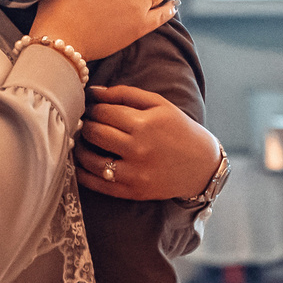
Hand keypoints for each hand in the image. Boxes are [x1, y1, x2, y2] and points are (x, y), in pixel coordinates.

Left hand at [78, 84, 220, 200]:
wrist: (202, 165)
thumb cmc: (179, 129)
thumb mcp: (159, 104)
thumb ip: (125, 94)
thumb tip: (93, 91)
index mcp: (145, 124)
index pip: (104, 112)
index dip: (92, 108)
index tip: (90, 108)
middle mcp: (138, 149)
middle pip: (95, 133)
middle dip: (85, 125)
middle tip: (84, 122)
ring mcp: (135, 173)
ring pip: (91, 160)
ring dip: (79, 148)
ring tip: (80, 141)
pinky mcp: (133, 192)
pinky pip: (98, 184)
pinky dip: (83, 173)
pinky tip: (81, 163)